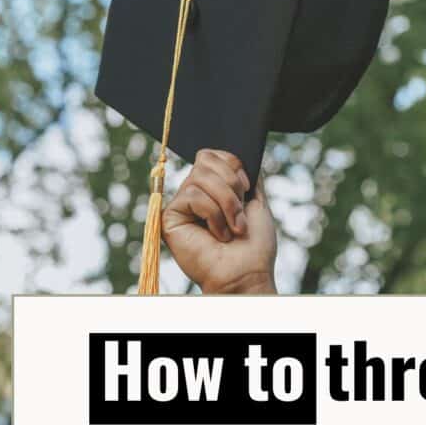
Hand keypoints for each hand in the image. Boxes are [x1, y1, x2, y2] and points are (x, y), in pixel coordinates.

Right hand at [162, 149, 276, 293]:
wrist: (247, 272)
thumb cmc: (253, 245)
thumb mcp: (256, 201)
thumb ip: (245, 175)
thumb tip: (239, 152)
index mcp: (212, 189)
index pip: (212, 155)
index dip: (233, 165)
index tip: (246, 190)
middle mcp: (194, 194)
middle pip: (205, 159)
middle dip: (231, 184)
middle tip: (240, 213)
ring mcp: (181, 205)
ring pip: (201, 176)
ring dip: (227, 203)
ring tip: (233, 228)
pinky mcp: (169, 217)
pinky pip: (193, 194)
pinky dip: (213, 214)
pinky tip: (218, 235)